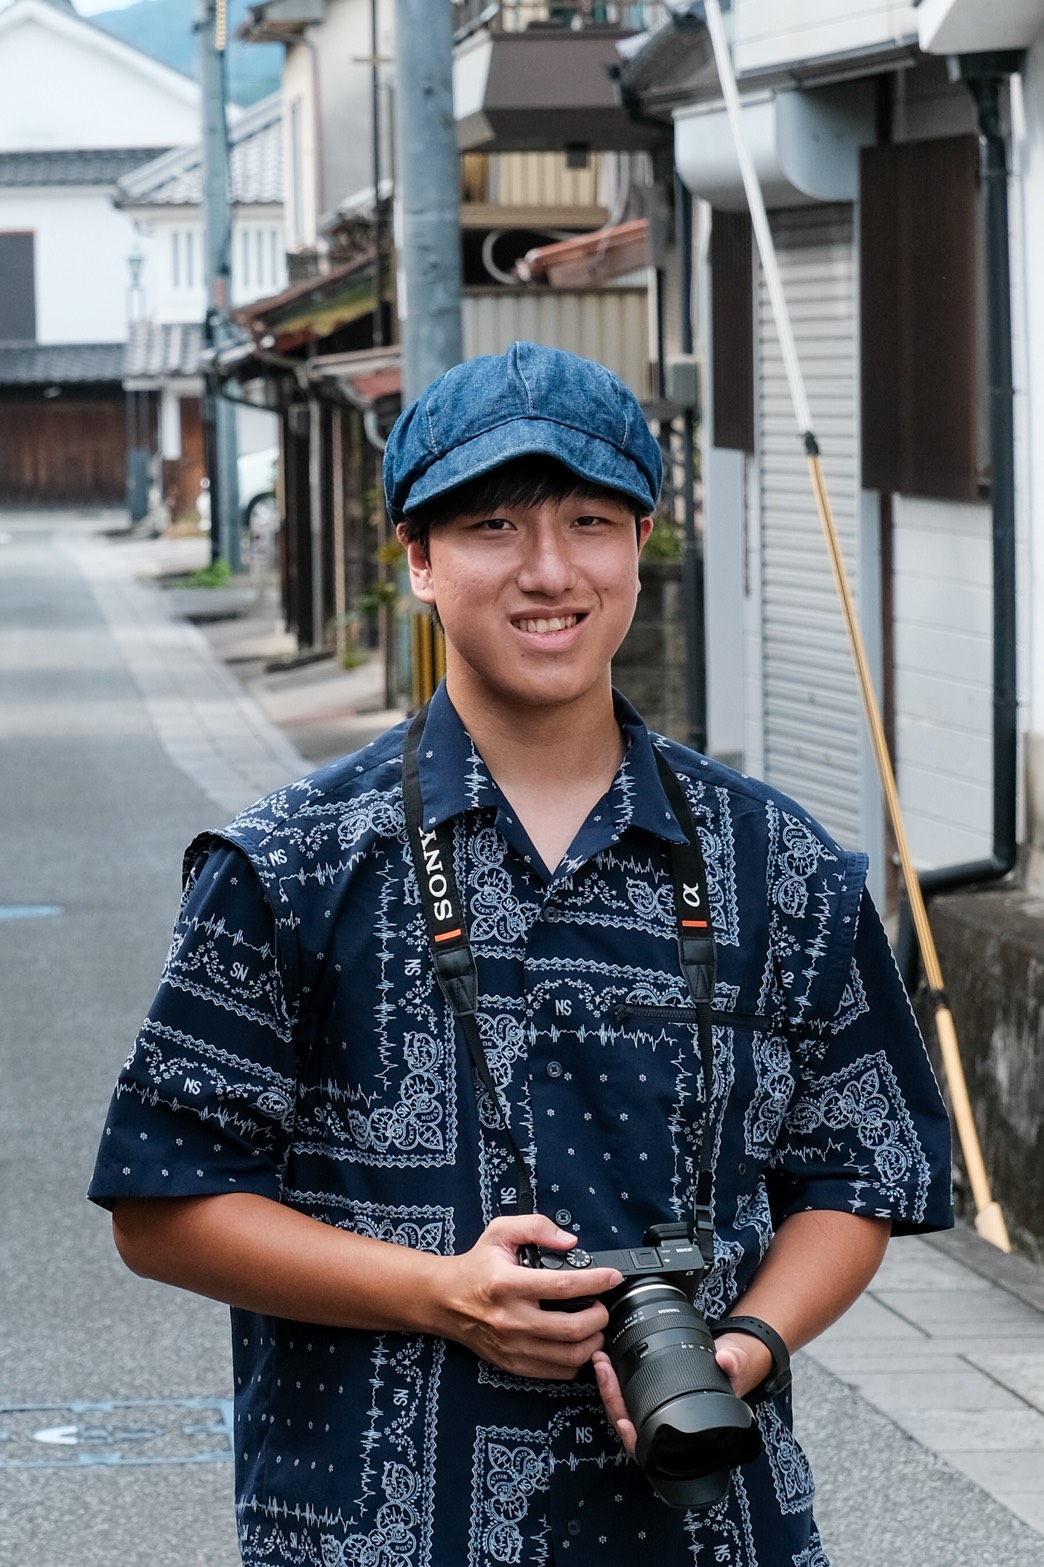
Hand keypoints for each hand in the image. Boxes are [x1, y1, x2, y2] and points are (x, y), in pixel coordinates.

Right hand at [437, 1215, 622, 1380]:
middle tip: (603, 1306)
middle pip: (571, 1328)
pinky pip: (557, 1372)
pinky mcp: (513, 1364)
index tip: (612, 1277)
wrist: (445, 1300)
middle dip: (599, 1317)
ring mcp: (512, 1347)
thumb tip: (569, 1242)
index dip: (595, 1281)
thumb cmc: (477, 1266)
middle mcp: (510, 1319)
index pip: (562, 1286)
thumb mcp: (500, 1232)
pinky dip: (576, 1360)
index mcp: (507, 1284)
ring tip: (594, 1325)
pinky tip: (579, 1343)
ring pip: (568, 1356)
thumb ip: (536, 1227)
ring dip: (593, 1342)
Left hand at [592, 1332, 772, 1457]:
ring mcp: (655, 1413)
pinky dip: (613, 1383)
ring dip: (608, 1388)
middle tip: (603, 1369)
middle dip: (612, 1399)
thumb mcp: (735, 1366)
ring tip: (600, 1361)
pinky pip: (624, 1398)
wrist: (728, 1362)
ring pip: (623, 1412)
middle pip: (630, 1426)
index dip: (636, 1441)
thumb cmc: (730, 1374)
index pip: (655, 1447)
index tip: (623, 1423)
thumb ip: (733, 1364)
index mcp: (687, 1432)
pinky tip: (606, 1364)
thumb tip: (726, 1361)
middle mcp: (667, 1427)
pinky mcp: (647, 1397)